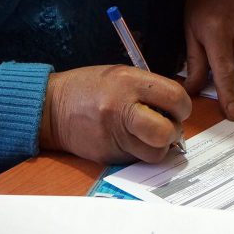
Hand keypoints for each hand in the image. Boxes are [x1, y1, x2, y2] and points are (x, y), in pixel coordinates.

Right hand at [38, 65, 190, 163]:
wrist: (51, 107)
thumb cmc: (88, 87)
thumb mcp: (120, 74)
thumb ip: (149, 89)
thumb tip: (175, 109)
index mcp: (129, 82)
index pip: (175, 98)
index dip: (183, 107)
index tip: (178, 109)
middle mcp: (122, 109)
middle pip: (166, 132)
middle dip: (173, 131)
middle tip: (167, 126)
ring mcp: (114, 135)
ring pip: (155, 153)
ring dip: (158, 146)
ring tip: (148, 135)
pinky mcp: (108, 154)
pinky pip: (136, 159)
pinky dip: (138, 151)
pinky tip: (127, 139)